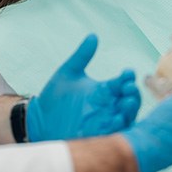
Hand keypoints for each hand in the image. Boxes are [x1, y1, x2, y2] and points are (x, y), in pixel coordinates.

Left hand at [26, 34, 140, 141]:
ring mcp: (104, 122)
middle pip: (129, 100)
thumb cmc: (54, 98)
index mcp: (104, 90)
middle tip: (129, 88)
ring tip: (127, 102)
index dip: (128, 77)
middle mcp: (108, 106)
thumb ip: (81, 55)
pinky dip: (118, 127)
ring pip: (126, 117)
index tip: (127, 72)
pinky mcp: (98, 136)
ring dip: (130, 110)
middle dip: (133, 94)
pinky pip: (114, 134)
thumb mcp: (68, 73)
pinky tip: (116, 120)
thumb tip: (93, 35)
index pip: (122, 82)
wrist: (38, 121)